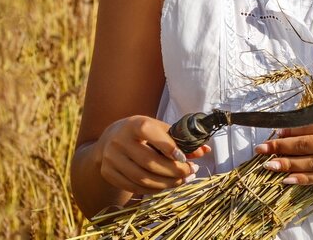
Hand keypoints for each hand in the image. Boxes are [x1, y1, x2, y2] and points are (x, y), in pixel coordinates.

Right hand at [94, 115, 210, 195]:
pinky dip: (153, 189)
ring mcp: (112, 158)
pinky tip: (165, 186)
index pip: (150, 133)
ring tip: (182, 181)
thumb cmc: (141, 132)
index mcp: (134, 124)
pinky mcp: (108, 173)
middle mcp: (119, 140)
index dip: (168, 147)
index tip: (184, 158)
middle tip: (190, 172)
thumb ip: (179, 139)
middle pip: (148, 162)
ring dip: (166, 183)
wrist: (111, 139)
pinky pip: (134, 187)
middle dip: (173, 171)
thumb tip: (204, 151)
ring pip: (142, 178)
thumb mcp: (158, 129)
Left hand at [253, 95, 312, 184]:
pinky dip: (305, 179)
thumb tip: (309, 108)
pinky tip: (289, 179)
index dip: (287, 130)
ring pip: (310, 164)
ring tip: (268, 166)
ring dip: (286, 165)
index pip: (306, 125)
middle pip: (303, 145)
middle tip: (260, 151)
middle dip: (279, 148)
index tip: (272, 132)